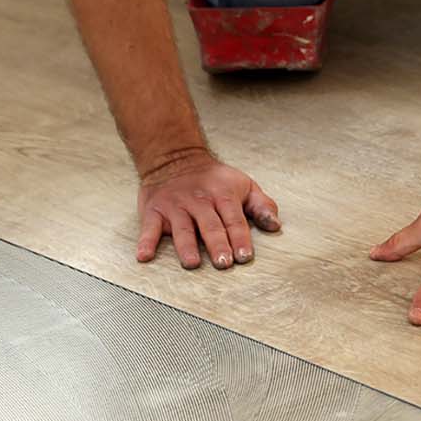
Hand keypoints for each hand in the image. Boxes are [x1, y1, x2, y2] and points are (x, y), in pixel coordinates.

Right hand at [136, 152, 280, 268]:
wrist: (175, 157)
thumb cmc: (214, 179)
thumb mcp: (243, 185)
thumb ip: (261, 206)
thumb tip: (275, 225)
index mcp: (223, 195)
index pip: (234, 219)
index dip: (240, 238)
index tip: (245, 256)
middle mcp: (199, 200)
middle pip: (210, 225)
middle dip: (217, 244)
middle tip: (223, 263)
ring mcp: (175, 206)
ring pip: (182, 228)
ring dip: (186, 246)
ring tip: (192, 263)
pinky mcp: (155, 210)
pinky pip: (150, 227)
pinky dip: (145, 242)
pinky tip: (144, 256)